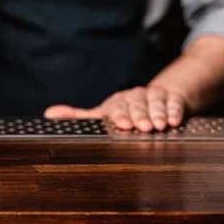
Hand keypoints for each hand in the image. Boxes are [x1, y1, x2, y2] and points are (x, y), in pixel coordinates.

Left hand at [43, 86, 188, 131]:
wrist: (159, 97)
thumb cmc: (126, 110)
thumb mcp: (103, 113)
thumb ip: (79, 116)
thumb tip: (48, 114)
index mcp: (117, 101)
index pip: (117, 106)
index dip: (120, 115)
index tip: (123, 124)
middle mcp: (135, 96)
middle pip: (137, 104)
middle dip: (140, 115)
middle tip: (143, 126)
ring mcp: (155, 96)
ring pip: (156, 103)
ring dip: (158, 114)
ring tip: (159, 125)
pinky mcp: (173, 98)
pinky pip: (175, 103)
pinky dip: (175, 111)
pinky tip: (175, 120)